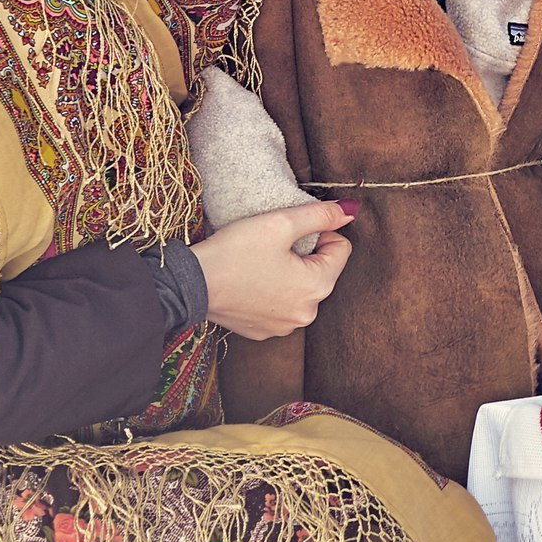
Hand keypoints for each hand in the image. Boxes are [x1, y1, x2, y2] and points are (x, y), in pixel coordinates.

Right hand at [193, 200, 352, 339]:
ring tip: (261, 264)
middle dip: (305, 254)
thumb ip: (321, 215)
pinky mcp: (263, 331)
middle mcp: (306, 314)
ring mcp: (284, 327)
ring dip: (289, 273)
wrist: (191, 284)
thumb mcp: (281, 222)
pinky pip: (280, 304)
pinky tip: (251, 281)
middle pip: (323, 270)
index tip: (292, 231)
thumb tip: (350, 211)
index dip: (320, 232)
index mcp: (317, 287)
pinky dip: (272, 291)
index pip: (341, 249)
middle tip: (273, 246)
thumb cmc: (235, 252)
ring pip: (301, 288)